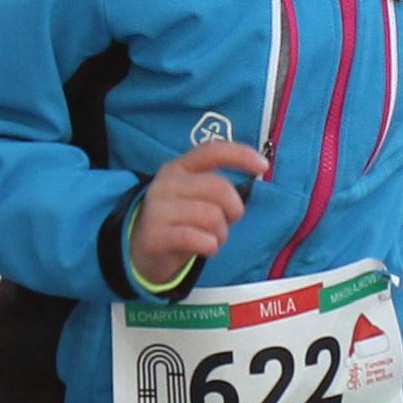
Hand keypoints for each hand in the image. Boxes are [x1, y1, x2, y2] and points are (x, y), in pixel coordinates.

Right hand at [134, 139, 268, 287]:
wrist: (140, 251)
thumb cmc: (178, 220)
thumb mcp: (191, 195)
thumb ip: (215, 185)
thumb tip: (253, 175)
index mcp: (178, 168)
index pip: (211, 151)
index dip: (240, 155)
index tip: (263, 166)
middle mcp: (166, 184)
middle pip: (219, 188)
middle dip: (234, 210)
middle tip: (226, 223)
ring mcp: (158, 209)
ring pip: (212, 216)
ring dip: (221, 233)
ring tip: (212, 238)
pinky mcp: (156, 236)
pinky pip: (198, 238)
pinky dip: (210, 246)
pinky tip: (204, 248)